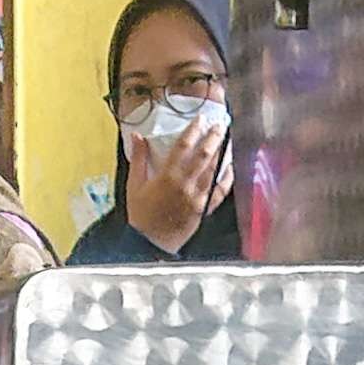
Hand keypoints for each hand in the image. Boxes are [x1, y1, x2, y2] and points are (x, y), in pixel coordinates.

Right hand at [122, 111, 230, 254]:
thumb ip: (138, 159)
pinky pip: (220, 190)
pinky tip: (229, 167)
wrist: (150, 244)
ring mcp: (197, 197)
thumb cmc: (141, 216)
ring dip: (223, 153)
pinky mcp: (204, 208)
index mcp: (167, 176)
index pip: (184, 145)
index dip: (194, 130)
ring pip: (215, 170)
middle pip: (205, 155)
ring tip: (227, 140)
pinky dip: (227, 177)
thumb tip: (137, 136)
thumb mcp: (134, 185)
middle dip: (214, 137)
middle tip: (219, 126)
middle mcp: (185, 185)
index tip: (200, 120)